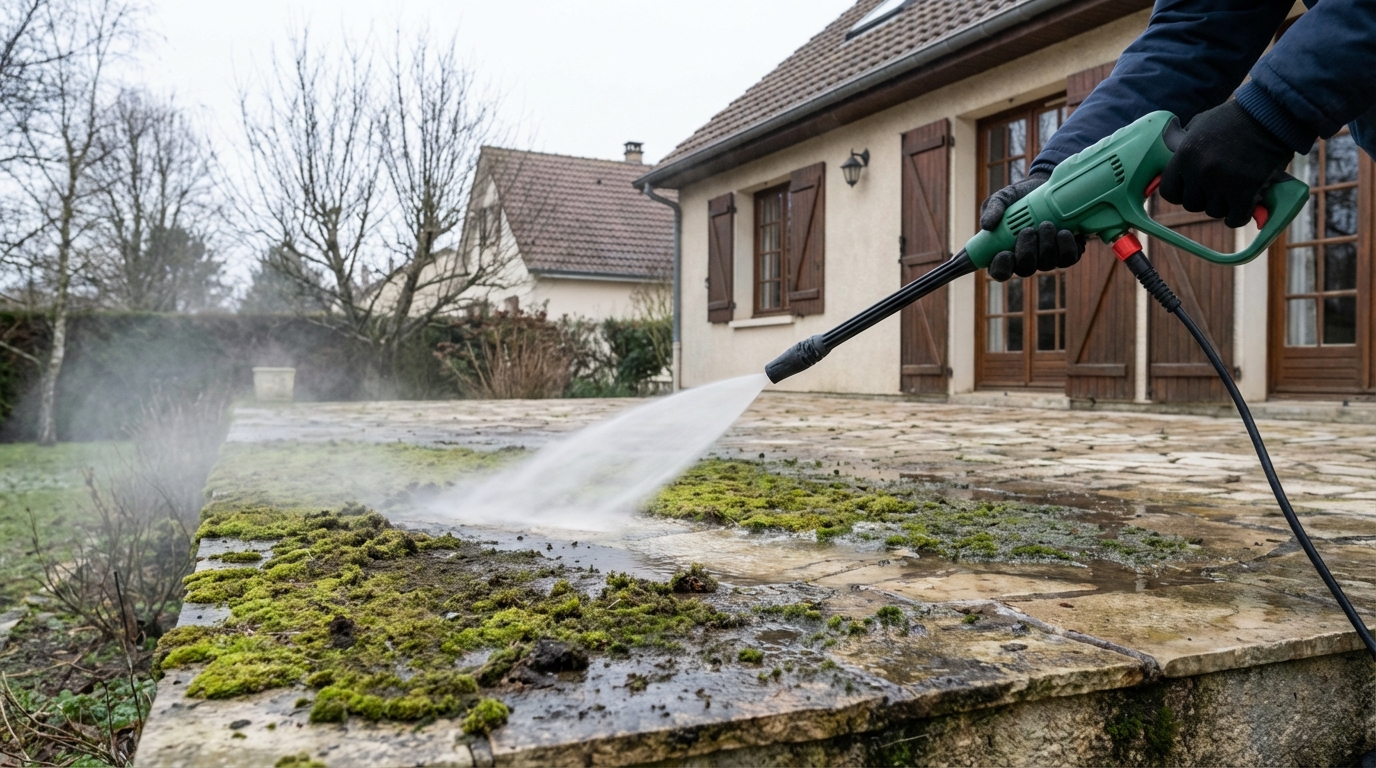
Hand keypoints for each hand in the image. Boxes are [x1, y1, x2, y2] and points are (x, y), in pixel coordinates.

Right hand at [979, 173, 1085, 281]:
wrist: (1046, 186)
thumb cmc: (1020, 197)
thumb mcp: (1002, 198)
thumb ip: (992, 209)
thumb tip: (986, 225)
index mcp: (1005, 251)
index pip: (1000, 270)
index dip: (1001, 267)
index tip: (1004, 253)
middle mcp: (1026, 259)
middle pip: (1025, 269)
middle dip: (1026, 252)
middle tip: (1028, 230)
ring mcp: (1047, 257)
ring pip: (1047, 264)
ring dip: (1047, 246)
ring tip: (1047, 224)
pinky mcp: (1067, 252)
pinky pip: (1069, 258)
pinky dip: (1067, 246)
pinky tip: (1064, 232)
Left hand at [1159, 100, 1293, 227]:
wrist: (1272, 114)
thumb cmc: (1236, 117)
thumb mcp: (1201, 123)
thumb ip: (1183, 141)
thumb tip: (1168, 147)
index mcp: (1185, 155)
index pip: (1169, 191)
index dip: (1180, 193)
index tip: (1192, 189)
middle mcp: (1200, 172)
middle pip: (1192, 204)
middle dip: (1203, 199)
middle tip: (1218, 189)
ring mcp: (1222, 183)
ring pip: (1214, 211)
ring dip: (1224, 205)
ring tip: (1234, 191)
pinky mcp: (1245, 192)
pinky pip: (1236, 218)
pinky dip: (1240, 215)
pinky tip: (1245, 207)